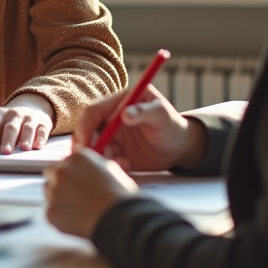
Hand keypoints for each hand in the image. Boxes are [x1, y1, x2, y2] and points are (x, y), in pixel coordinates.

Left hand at [0, 94, 53, 153]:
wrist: (30, 107)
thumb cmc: (5, 121)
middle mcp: (13, 114)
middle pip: (9, 127)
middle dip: (6, 139)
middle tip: (5, 152)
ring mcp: (29, 117)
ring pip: (26, 128)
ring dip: (25, 138)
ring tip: (23, 149)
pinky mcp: (42, 122)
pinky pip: (42, 130)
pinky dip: (40, 138)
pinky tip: (37, 146)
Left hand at [44, 148, 138, 237]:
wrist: (118, 219)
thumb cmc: (120, 197)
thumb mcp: (112, 171)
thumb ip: (94, 166)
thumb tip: (89, 169)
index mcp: (77, 158)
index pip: (66, 162)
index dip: (72, 173)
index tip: (77, 182)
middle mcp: (61, 171)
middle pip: (51, 173)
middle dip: (59, 182)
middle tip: (73, 195)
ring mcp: (54, 191)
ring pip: (49, 192)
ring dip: (58, 198)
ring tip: (78, 210)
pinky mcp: (51, 211)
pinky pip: (52, 212)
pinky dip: (61, 217)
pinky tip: (77, 221)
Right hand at [72, 85, 206, 172]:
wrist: (181, 148)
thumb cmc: (173, 126)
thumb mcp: (162, 115)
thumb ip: (144, 112)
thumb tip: (124, 114)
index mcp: (118, 103)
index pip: (94, 111)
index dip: (86, 125)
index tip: (86, 141)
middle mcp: (110, 118)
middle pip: (88, 129)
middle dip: (88, 144)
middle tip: (94, 157)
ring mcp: (112, 136)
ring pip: (94, 146)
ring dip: (101, 156)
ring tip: (120, 162)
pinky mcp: (115, 151)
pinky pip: (105, 159)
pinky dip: (110, 164)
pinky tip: (126, 165)